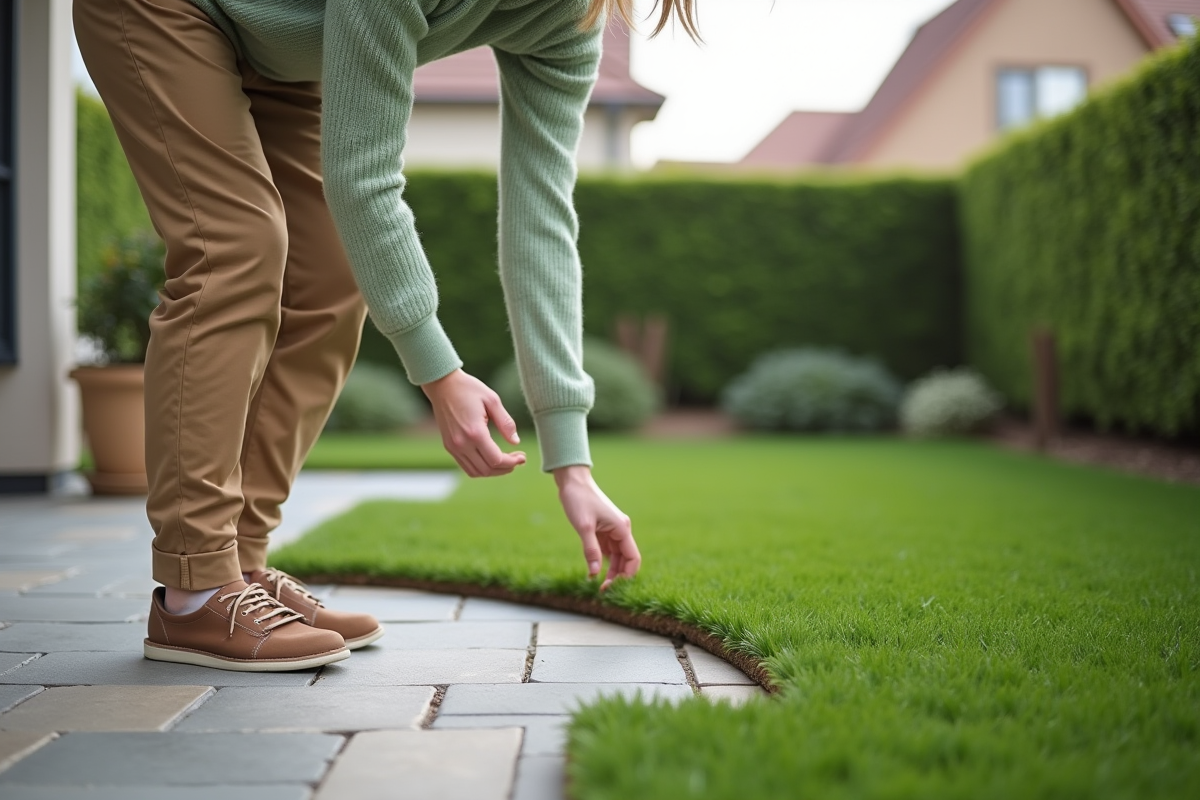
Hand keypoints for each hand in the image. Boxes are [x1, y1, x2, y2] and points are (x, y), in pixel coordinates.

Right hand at [422, 369, 525, 477]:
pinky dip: (480, 468)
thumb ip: (506, 423)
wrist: (442, 385)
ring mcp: (453, 447)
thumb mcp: (493, 400)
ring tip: (506, 461)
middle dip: (506, 468)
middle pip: (487, 470)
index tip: (522, 457)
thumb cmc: (468, 389)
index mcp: (475, 432)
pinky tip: (490, 458)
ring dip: (493, 471)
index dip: (512, 462)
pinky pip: (466, 466)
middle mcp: (461, 443)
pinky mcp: (448, 446)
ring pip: (476, 472)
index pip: (496, 460)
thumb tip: (516, 442)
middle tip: (517, 459)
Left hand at [554, 466, 639, 590]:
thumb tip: (594, 574)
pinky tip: (594, 572)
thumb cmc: (579, 500)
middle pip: (626, 560)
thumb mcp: (584, 527)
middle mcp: (621, 530)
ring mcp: (612, 530)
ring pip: (617, 557)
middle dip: (618, 576)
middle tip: (604, 590)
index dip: (626, 576)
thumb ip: (591, 551)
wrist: (572, 482)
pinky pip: (608, 550)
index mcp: (622, 529)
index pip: (633, 558)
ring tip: (600, 585)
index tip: (612, 587)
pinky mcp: (603, 530)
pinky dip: (603, 562)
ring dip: (611, 571)